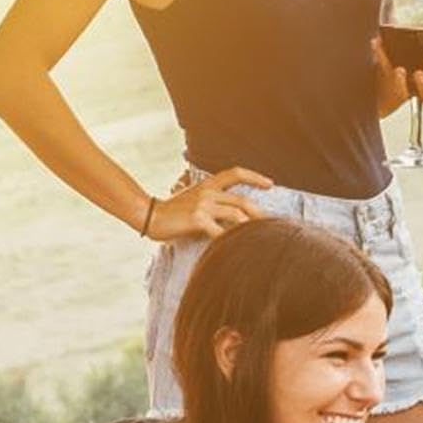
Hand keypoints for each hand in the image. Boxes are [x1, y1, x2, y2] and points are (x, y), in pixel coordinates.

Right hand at [146, 166, 271, 240]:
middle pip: (242, 201)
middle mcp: (207, 191)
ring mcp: (203, 205)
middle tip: (272, 226)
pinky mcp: (197, 219)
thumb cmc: (174, 212)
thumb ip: (214, 202)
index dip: (254, 177)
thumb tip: (235, 216)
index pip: (235, 173)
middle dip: (259, 214)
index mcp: (208, 184)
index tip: (270, 184)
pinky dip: (231, 241)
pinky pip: (221, 232)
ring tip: (260, 240)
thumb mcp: (195, 200)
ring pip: (236, 216)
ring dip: (250, 229)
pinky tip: (237, 250)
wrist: (150, 216)